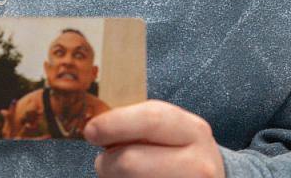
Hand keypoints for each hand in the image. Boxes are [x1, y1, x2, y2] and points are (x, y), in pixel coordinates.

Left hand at [83, 100, 223, 177]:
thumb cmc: (178, 152)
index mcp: (194, 131)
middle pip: (131, 161)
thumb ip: (138, 123)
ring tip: (125, 176)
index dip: (114, 123)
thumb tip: (95, 127)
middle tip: (104, 162)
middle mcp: (199, 164)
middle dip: (106, 162)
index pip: (150, 119)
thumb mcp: (170, 131)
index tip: (90, 130)